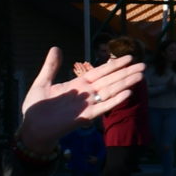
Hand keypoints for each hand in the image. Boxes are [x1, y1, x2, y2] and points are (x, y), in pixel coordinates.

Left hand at [14, 48, 145, 153]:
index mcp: (78, 84)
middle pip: (110, 80)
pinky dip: (115, 101)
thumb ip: (51, 66)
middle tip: (143, 65)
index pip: (100, 72)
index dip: (114, 65)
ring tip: (140, 76)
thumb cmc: (36, 107)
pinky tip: (127, 93)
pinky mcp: (85, 116)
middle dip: (126, 73)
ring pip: (111, 92)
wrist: (32, 127)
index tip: (128, 57)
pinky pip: (103, 108)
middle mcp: (86, 94)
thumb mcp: (42, 82)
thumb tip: (56, 47)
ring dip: (125, 84)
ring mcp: (87, 105)